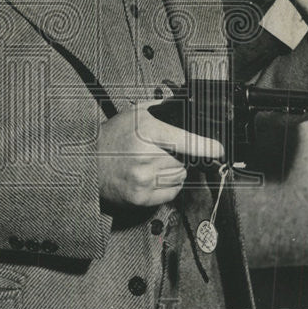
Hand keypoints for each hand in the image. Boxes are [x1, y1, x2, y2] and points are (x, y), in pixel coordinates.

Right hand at [97, 102, 223, 207]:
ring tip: (154, 162)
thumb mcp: (135, 114)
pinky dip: (168, 184)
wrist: (87, 164)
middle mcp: (146, 156)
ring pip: (181, 176)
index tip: (219, 149)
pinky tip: (152, 176)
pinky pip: (171, 192)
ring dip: (175, 170)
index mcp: (147, 131)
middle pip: (186, 159)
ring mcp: (143, 179)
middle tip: (163, 150)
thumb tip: (192, 110)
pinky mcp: (141, 198)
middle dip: (182, 155)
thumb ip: (164, 111)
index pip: (188, 141)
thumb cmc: (111, 138)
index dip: (208, 146)